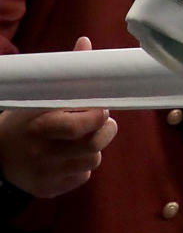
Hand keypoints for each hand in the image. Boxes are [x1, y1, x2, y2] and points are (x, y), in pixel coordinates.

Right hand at [0, 37, 117, 198]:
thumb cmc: (25, 119)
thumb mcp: (40, 96)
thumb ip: (66, 73)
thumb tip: (85, 43)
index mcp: (40, 125)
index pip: (78, 126)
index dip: (98, 116)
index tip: (104, 107)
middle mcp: (42, 153)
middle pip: (92, 146)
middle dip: (106, 131)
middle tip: (106, 121)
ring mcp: (45, 174)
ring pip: (91, 162)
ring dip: (95, 148)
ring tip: (87, 137)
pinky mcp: (48, 190)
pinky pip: (81, 178)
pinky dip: (82, 166)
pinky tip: (71, 155)